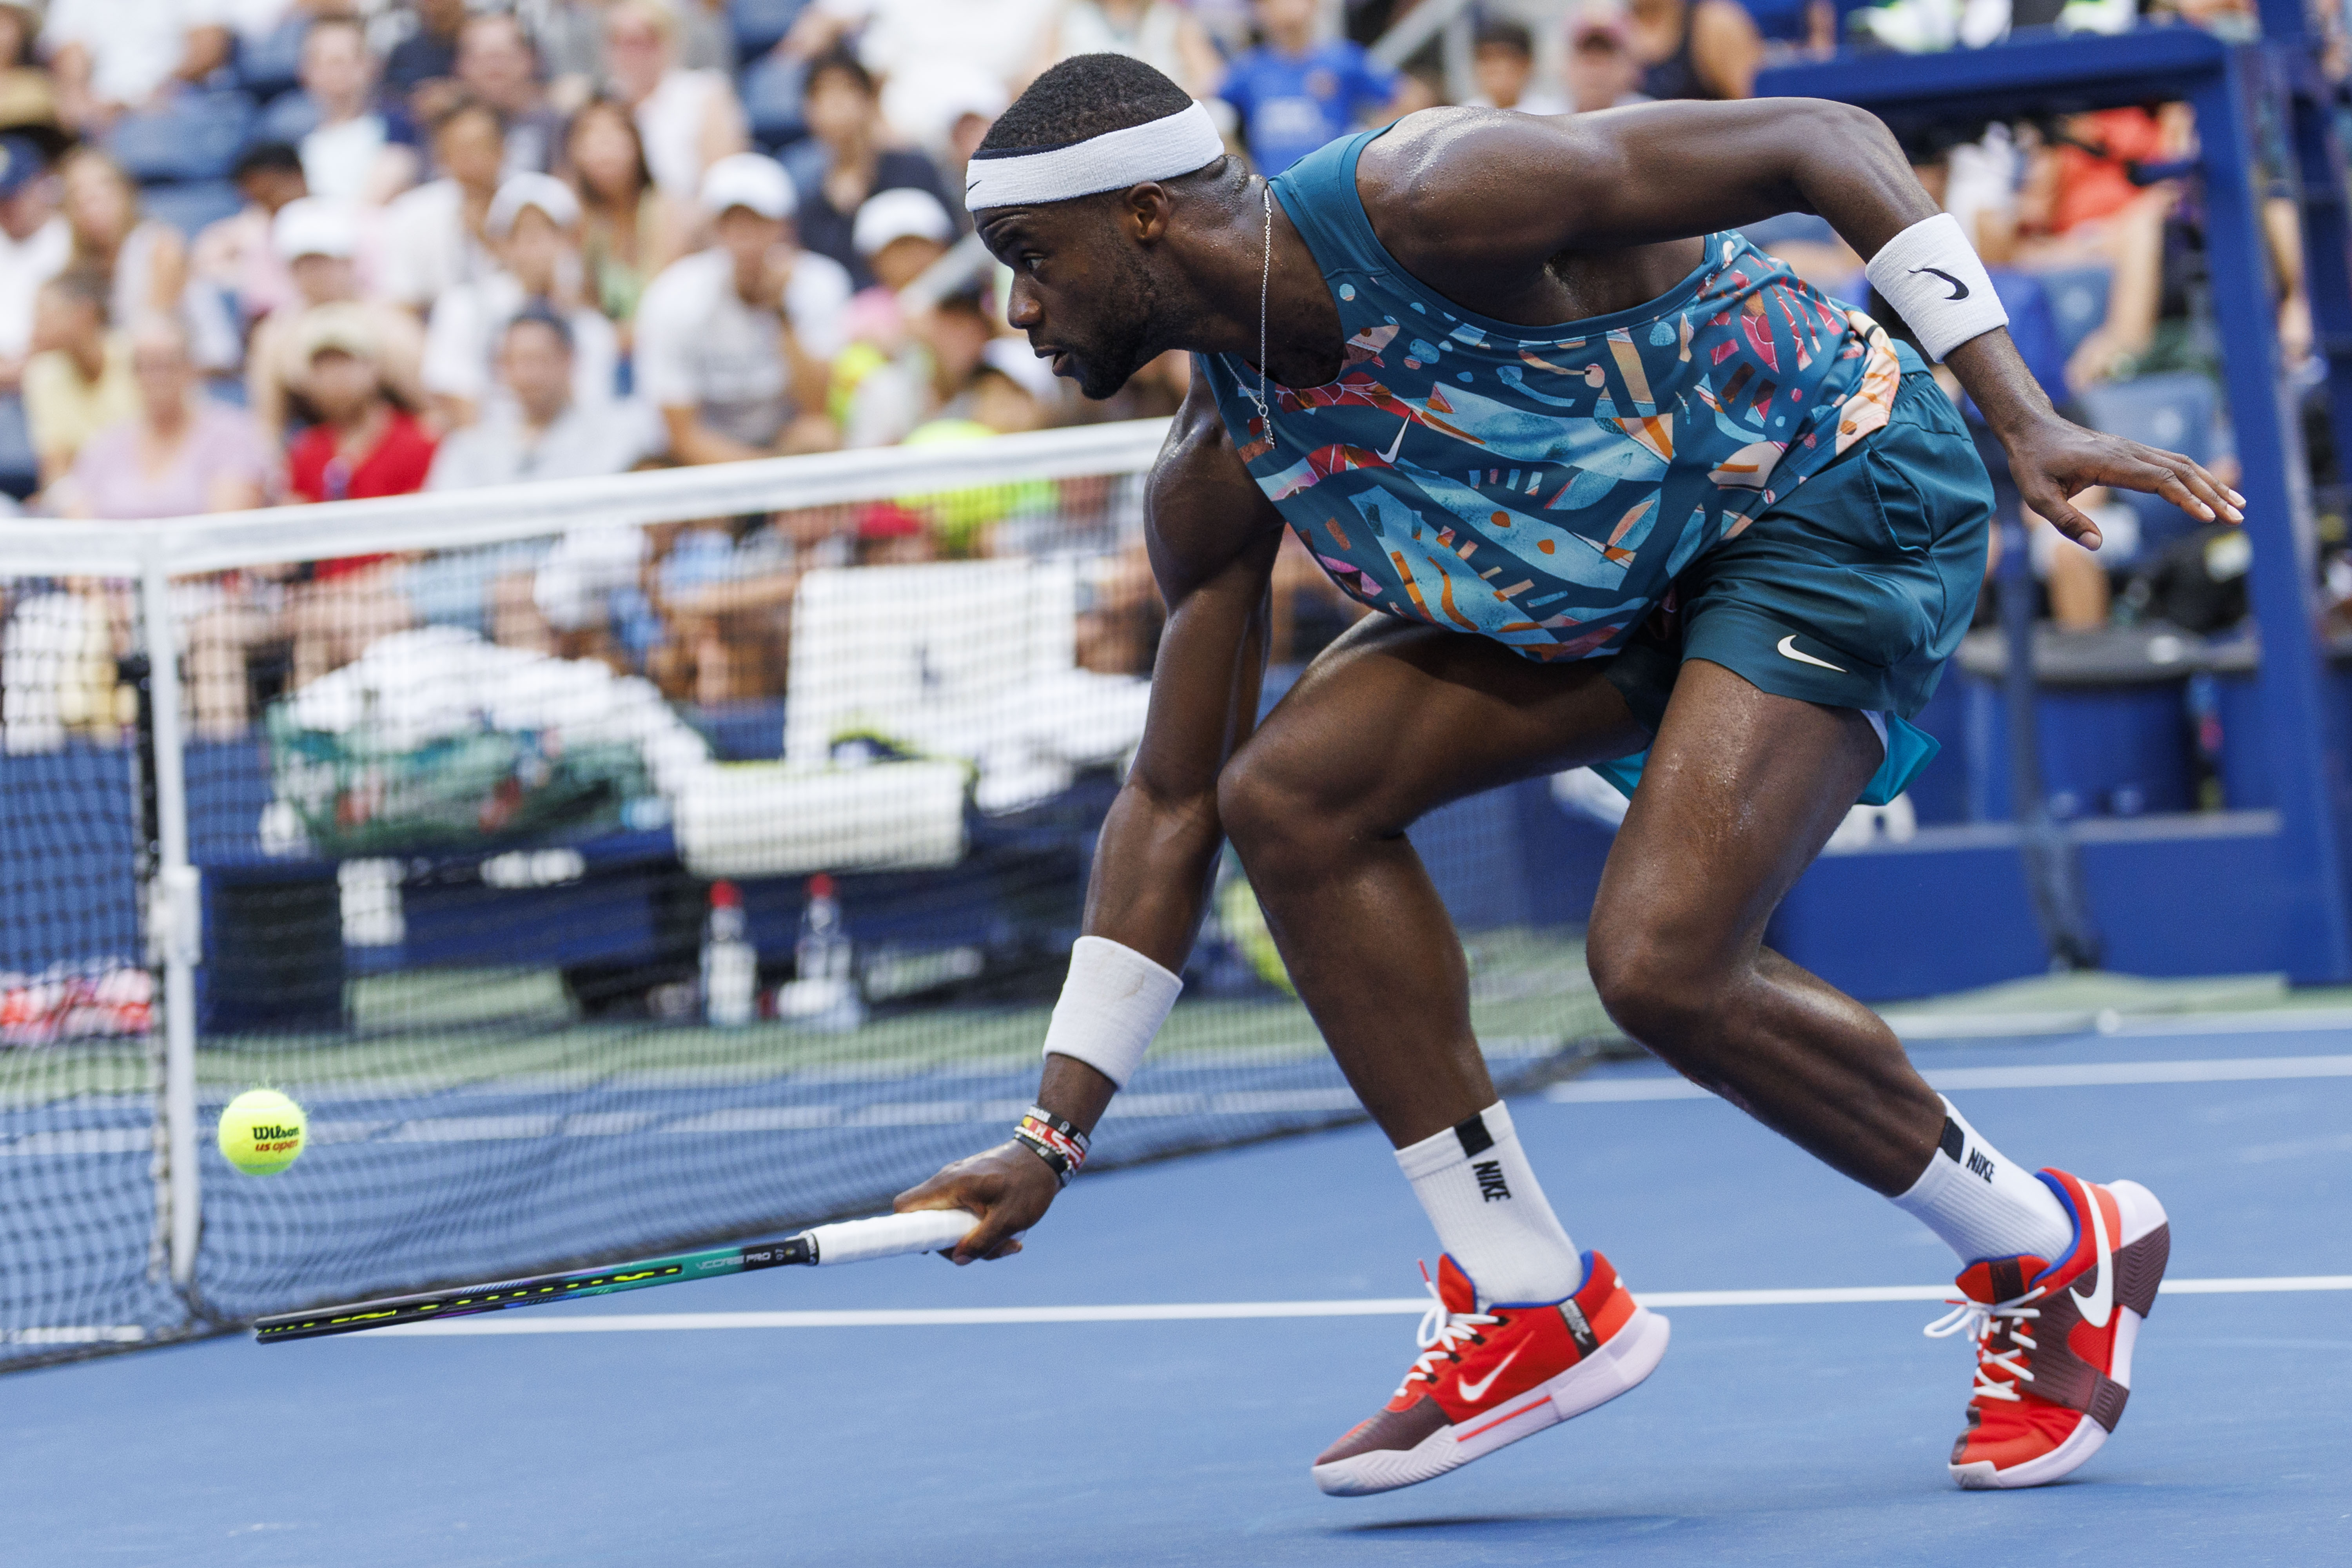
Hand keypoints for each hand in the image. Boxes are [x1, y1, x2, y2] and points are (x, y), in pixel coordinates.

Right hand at [895, 1141, 1059, 1263]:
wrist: (1047, 1155)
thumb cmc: (1029, 1184)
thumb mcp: (1008, 1219)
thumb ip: (981, 1242)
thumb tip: (958, 1259)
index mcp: (950, 1185)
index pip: (905, 1206)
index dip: (905, 1231)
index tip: (925, 1249)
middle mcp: (948, 1182)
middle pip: (932, 1224)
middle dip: (958, 1245)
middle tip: (990, 1251)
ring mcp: (959, 1184)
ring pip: (952, 1222)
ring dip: (977, 1239)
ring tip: (1011, 1243)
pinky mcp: (971, 1188)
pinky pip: (965, 1214)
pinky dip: (983, 1228)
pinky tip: (1010, 1234)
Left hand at [1997, 411, 2242, 549]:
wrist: (2032, 429)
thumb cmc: (2033, 462)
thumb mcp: (2038, 496)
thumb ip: (2065, 521)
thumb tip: (2096, 545)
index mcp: (2112, 463)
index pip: (2161, 480)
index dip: (2186, 499)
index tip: (2207, 517)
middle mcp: (2130, 452)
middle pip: (2182, 471)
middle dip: (2212, 495)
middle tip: (2237, 518)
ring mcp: (2134, 450)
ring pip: (2183, 464)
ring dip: (2212, 484)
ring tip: (2238, 506)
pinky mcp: (2134, 452)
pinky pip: (2173, 463)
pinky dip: (2196, 477)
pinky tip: (2210, 492)